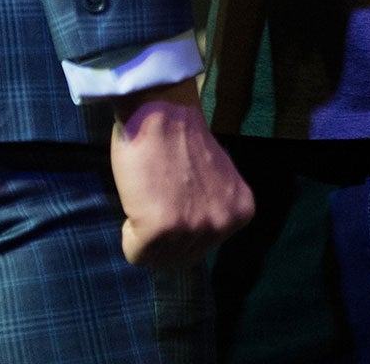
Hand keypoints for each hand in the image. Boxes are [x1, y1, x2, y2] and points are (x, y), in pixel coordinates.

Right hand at [109, 79, 254, 265]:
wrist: (163, 110)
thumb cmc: (180, 138)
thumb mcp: (216, 180)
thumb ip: (211, 208)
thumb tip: (195, 234)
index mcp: (241, 211)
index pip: (201, 249)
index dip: (179, 227)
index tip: (173, 196)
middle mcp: (223, 224)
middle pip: (180, 259)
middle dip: (161, 238)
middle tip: (153, 200)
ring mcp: (194, 228)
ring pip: (157, 259)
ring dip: (143, 235)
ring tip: (147, 197)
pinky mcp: (162, 228)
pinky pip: (136, 253)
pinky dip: (128, 234)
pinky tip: (137, 201)